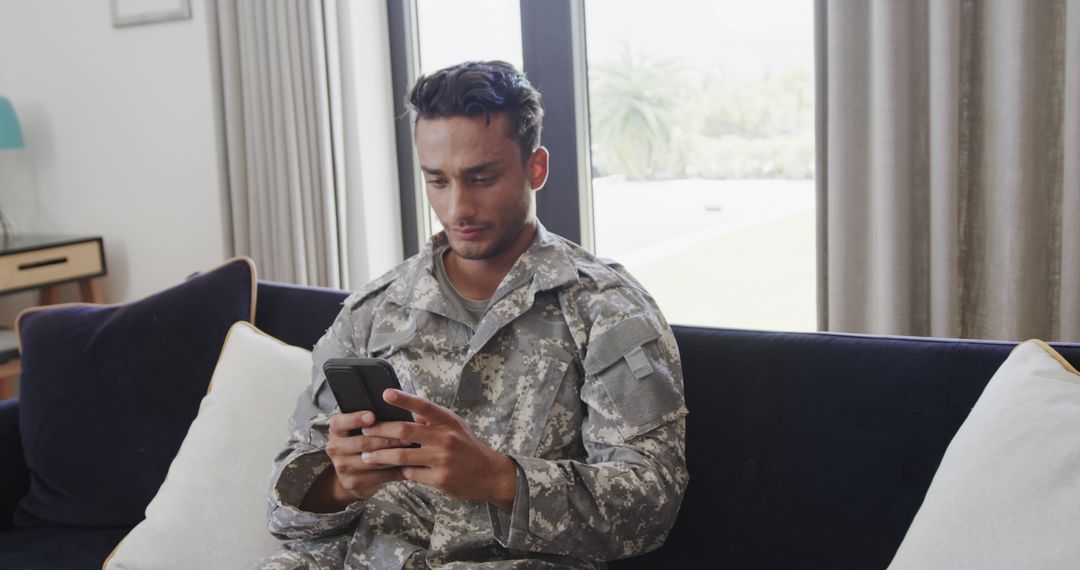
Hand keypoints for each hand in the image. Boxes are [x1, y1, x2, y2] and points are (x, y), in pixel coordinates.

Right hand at [323, 411, 409, 499]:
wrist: (351, 473)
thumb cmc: (362, 442)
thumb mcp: (359, 429)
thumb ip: (373, 420)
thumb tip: (397, 406)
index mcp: (336, 429)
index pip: (341, 422)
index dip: (356, 419)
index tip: (372, 416)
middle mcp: (335, 448)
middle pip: (363, 443)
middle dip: (387, 439)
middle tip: (407, 436)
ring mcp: (343, 467)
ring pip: (373, 460)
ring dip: (395, 455)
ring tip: (412, 450)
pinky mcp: (354, 482)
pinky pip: (380, 476)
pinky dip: (397, 470)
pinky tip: (410, 465)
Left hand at [359, 389, 517, 511]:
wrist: (489, 474)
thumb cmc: (467, 447)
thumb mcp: (456, 427)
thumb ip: (433, 420)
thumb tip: (410, 412)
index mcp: (448, 421)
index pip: (423, 406)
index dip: (404, 399)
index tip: (385, 393)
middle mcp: (446, 438)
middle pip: (404, 431)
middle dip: (380, 431)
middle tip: (364, 431)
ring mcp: (442, 459)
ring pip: (401, 455)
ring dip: (380, 456)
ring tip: (366, 455)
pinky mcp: (439, 479)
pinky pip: (410, 473)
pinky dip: (399, 471)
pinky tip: (389, 470)